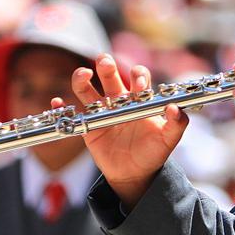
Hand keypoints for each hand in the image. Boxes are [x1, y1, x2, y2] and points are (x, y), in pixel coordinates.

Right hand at [56, 53, 187, 206]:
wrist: (135, 173)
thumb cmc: (153, 152)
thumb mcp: (168, 140)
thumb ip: (177, 124)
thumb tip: (175, 108)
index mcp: (140, 100)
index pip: (138, 79)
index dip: (138, 77)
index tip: (139, 84)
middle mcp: (120, 101)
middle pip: (110, 77)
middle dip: (107, 67)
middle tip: (104, 62)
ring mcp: (103, 112)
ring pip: (88, 90)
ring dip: (82, 78)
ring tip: (82, 74)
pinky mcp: (89, 125)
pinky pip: (73, 113)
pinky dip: (63, 107)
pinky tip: (58, 102)